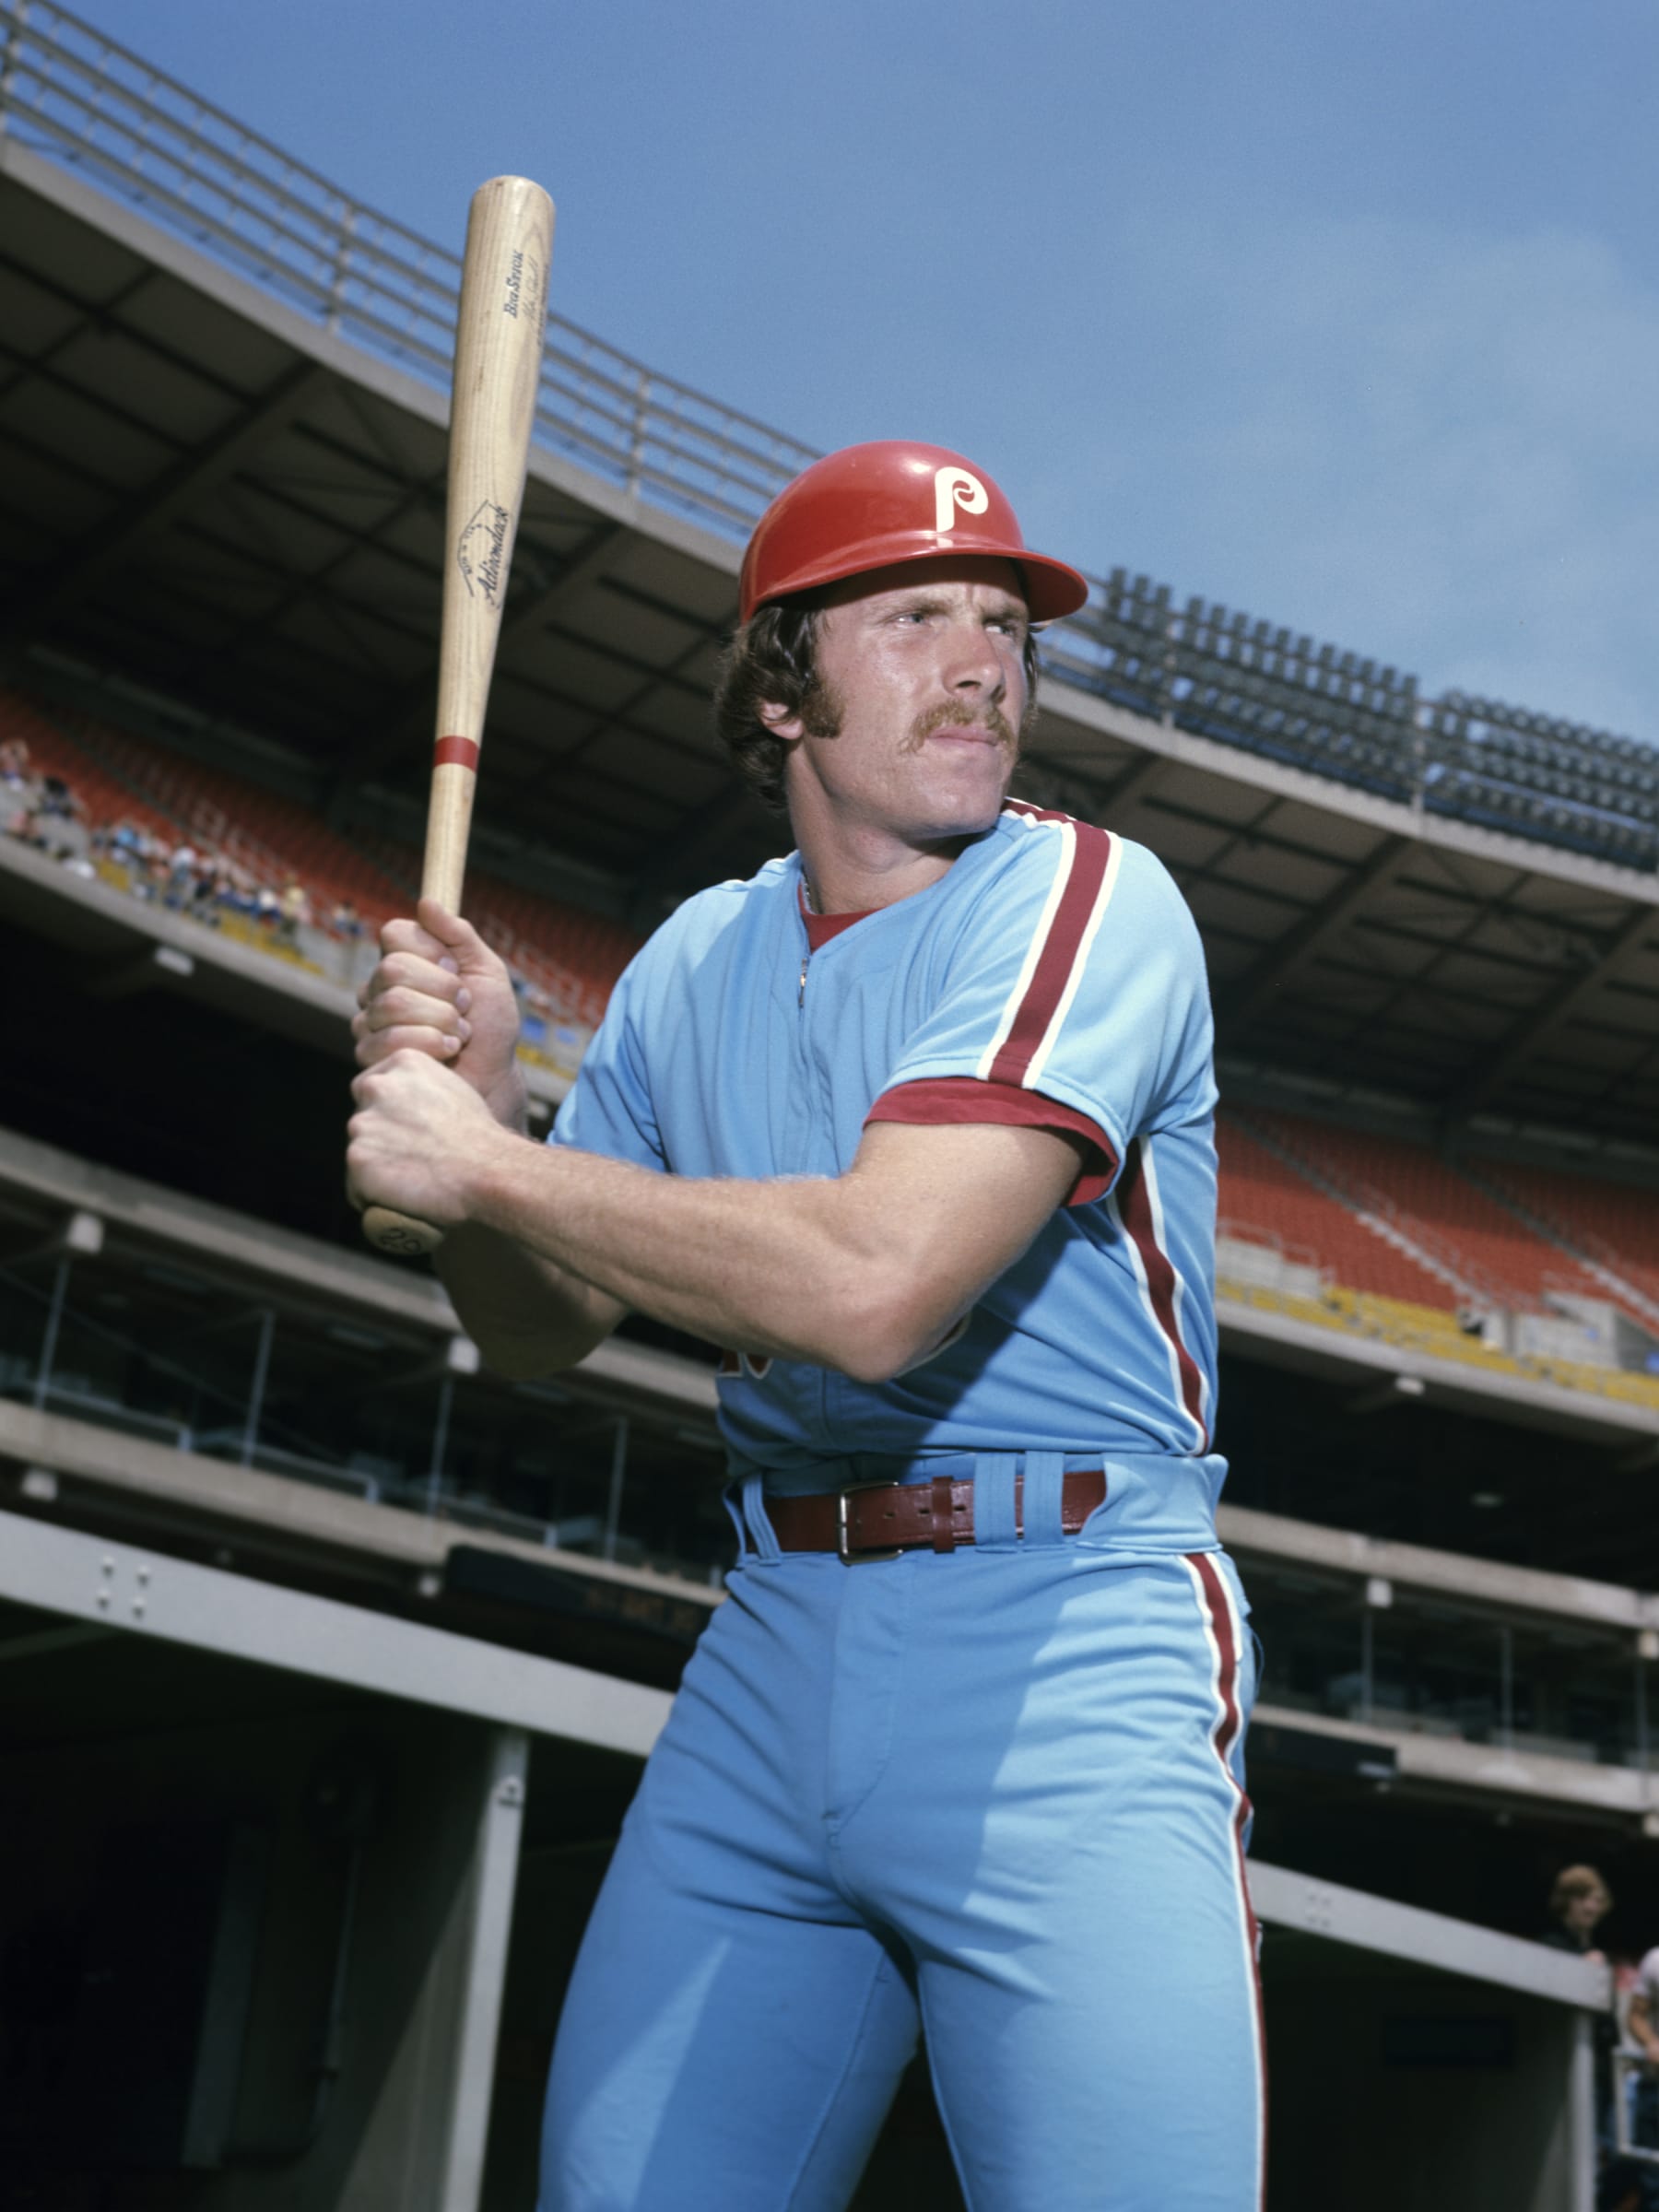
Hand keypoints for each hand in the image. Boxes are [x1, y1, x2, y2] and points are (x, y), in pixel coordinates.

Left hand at [347, 1047, 513, 1226]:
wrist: (487, 1171)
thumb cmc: (481, 1138)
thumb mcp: (455, 1090)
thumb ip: (423, 1088)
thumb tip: (412, 1104)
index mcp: (403, 1062)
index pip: (373, 1087)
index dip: (389, 1113)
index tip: (409, 1133)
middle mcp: (376, 1086)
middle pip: (363, 1118)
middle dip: (379, 1138)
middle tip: (412, 1159)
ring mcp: (363, 1123)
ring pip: (360, 1152)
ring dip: (378, 1168)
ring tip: (414, 1181)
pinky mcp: (357, 1159)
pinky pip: (357, 1186)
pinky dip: (374, 1196)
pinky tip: (403, 1198)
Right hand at [353, 899, 523, 1121]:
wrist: (495, 1077)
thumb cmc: (491, 1026)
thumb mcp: (487, 972)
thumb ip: (459, 935)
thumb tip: (426, 901)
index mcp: (404, 963)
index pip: (393, 934)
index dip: (430, 950)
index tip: (456, 970)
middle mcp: (379, 989)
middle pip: (391, 969)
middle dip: (442, 990)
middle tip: (464, 1008)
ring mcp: (370, 1023)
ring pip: (390, 1004)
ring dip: (440, 1020)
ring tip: (460, 1035)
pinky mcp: (370, 1057)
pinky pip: (387, 1040)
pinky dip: (430, 1044)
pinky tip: (447, 1054)